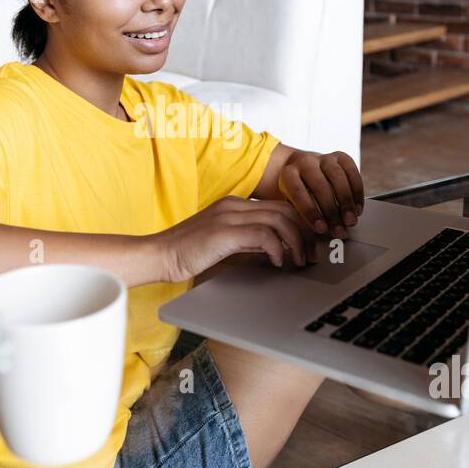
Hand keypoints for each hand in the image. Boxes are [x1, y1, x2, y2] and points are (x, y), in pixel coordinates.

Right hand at [153, 196, 317, 282]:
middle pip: (284, 209)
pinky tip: (277, 262)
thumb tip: (277, 249)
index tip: (308, 243)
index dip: (299, 224)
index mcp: (233, 205)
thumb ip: (248, 242)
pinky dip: (277, 249)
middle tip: (310, 254)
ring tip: (297, 261)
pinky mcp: (224, 232)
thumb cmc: (187, 254)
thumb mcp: (224, 245)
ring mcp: (228, 216)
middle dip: (304, 232)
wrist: (158, 256)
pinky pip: (263, 235)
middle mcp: (233, 205)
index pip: (278, 206)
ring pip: (279, 220)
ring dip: (295, 242)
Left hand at [277, 151, 364, 239]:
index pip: (298, 192)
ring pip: (338, 178)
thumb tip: (322, 232)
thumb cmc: (297, 191)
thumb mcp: (291, 202)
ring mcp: (324, 158)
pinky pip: (352, 173)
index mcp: (289, 174)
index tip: (321, 229)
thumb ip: (302, 214)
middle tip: (339, 230)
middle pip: (320, 186)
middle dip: (332, 212)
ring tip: (350, 221)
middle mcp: (305, 162)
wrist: (301, 167)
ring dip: (347, 203)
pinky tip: (357, 208)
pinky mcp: (340, 156)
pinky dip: (357, 192)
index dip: (310, 212)